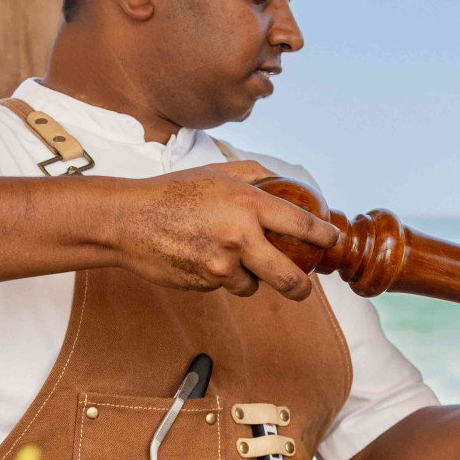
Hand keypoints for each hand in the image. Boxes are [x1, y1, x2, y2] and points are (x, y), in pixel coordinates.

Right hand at [99, 161, 340, 298]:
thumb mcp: (216, 172)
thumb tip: (277, 179)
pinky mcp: (204, 284)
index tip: (332, 240)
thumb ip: (251, 175)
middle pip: (288, 277)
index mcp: (248, 205)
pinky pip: (224, 285)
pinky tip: (200, 256)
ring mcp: (221, 266)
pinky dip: (220, 276)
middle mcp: (240, 238)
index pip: (300, 225)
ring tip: (225, 254)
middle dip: (302, 286)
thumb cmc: (171, 192)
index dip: (323, 236)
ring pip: (253, 285)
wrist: (128, 220)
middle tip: (304, 286)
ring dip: (248, 276)